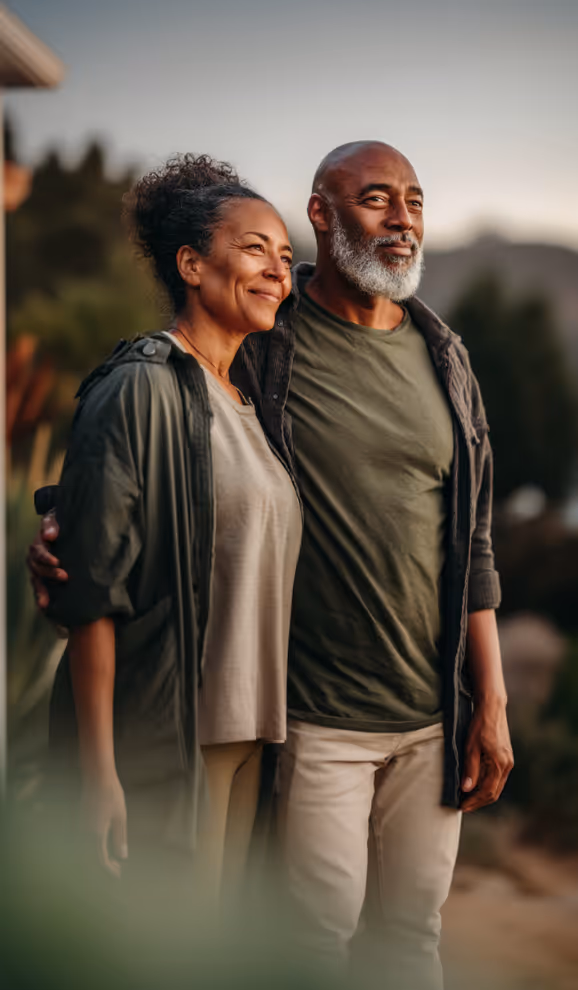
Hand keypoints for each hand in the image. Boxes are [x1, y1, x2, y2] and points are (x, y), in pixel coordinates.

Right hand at [26, 510, 67, 608]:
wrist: (62, 530)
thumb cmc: (59, 525)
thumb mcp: (54, 520)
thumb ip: (51, 525)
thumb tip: (49, 535)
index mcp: (38, 545)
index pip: (39, 553)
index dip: (46, 558)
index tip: (57, 562)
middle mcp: (35, 558)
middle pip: (38, 568)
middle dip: (50, 573)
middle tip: (65, 576)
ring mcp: (39, 569)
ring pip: (37, 580)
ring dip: (41, 590)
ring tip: (45, 602)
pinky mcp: (44, 577)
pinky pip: (40, 588)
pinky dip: (41, 598)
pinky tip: (43, 608)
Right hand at [82, 772, 127, 878]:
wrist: (97, 776)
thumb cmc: (112, 795)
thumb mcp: (120, 817)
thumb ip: (120, 838)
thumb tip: (122, 857)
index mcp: (95, 834)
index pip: (100, 861)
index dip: (109, 871)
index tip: (119, 875)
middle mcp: (83, 835)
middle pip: (89, 862)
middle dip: (103, 870)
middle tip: (117, 871)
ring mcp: (78, 829)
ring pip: (84, 855)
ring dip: (97, 862)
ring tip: (112, 862)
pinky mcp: (78, 824)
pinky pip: (82, 846)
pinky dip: (91, 853)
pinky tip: (103, 849)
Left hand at [460, 696, 513, 812]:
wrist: (492, 708)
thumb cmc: (480, 725)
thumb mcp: (471, 747)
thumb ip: (470, 769)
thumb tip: (466, 789)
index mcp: (500, 764)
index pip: (487, 792)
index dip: (474, 801)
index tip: (462, 806)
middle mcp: (507, 765)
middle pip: (494, 792)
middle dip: (478, 801)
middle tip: (464, 805)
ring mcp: (508, 761)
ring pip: (496, 786)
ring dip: (482, 793)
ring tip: (467, 797)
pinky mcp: (506, 757)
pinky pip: (496, 777)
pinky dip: (486, 783)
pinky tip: (475, 783)